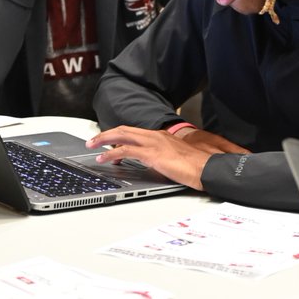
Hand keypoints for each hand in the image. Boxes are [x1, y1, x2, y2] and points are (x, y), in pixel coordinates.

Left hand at [86, 125, 250, 190]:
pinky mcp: (152, 155)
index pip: (134, 131)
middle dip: (106, 134)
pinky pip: (127, 151)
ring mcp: (154, 144)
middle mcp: (156, 136)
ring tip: (93, 147)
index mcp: (161, 136)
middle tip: (92, 140)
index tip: (108, 140)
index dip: (118, 135)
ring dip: (104, 140)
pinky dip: (112, 153)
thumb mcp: (176, 157)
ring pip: (122, 136)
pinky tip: (105, 158)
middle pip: (125, 130)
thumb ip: (163, 156)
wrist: (206, 168)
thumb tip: (154, 162)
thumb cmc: (196, 165)